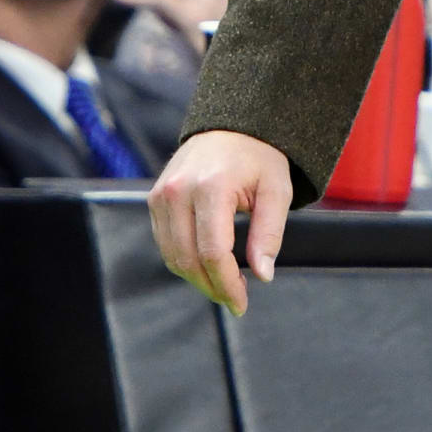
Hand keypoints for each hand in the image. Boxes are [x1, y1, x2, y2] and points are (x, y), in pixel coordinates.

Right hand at [149, 129, 292, 316]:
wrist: (231, 127)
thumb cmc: (258, 159)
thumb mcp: (277, 192)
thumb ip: (269, 234)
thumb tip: (263, 276)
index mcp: (211, 187)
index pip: (212, 253)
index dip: (226, 285)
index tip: (241, 304)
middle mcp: (178, 191)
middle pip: (188, 259)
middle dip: (212, 287)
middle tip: (235, 301)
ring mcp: (161, 195)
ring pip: (172, 256)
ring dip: (197, 279)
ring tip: (225, 285)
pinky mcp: (154, 199)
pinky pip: (165, 243)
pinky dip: (184, 261)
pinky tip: (208, 266)